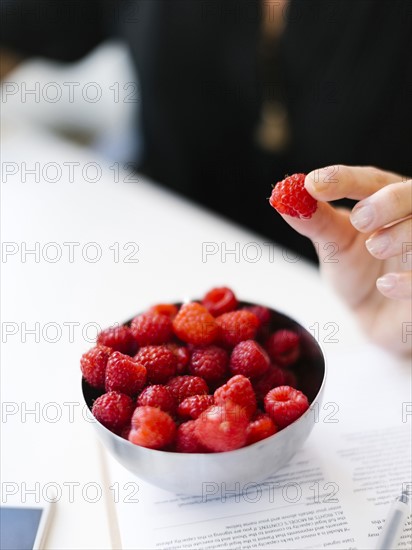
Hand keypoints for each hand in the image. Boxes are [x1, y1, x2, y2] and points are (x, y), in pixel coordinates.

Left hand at [278, 165, 410, 354]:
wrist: (376, 319)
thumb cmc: (359, 275)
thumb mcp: (335, 246)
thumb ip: (316, 221)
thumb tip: (283, 197)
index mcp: (387, 202)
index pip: (372, 180)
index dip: (345, 179)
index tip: (313, 184)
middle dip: (389, 201)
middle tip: (360, 218)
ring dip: (402, 234)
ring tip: (376, 246)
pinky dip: (409, 280)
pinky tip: (385, 285)